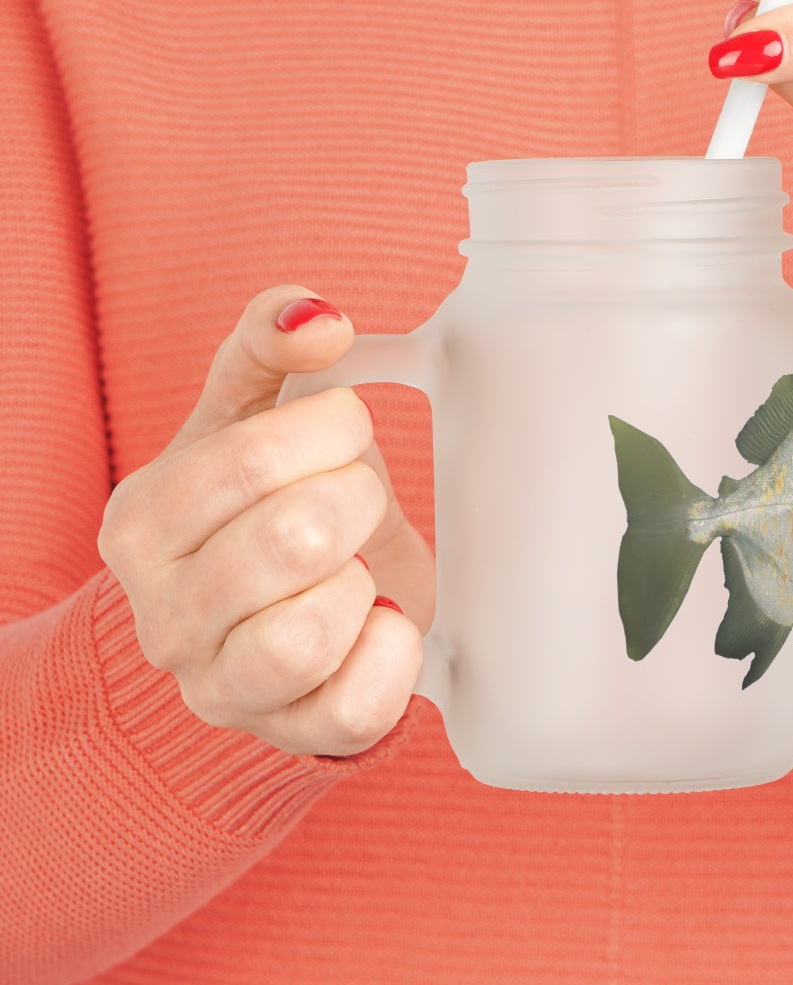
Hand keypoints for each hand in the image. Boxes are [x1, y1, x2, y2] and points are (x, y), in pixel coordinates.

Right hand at [98, 286, 433, 756]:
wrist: (271, 609)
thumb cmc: (261, 502)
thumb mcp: (249, 411)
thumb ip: (268, 343)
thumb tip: (317, 317)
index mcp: (142, 523)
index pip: (252, 459)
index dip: (330, 430)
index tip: (345, 429)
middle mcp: (164, 616)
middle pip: (294, 539)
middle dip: (356, 499)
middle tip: (356, 498)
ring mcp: (222, 687)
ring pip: (309, 634)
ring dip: (362, 581)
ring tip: (356, 565)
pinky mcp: (292, 734)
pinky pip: (356, 707)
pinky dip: (393, 652)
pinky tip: (381, 618)